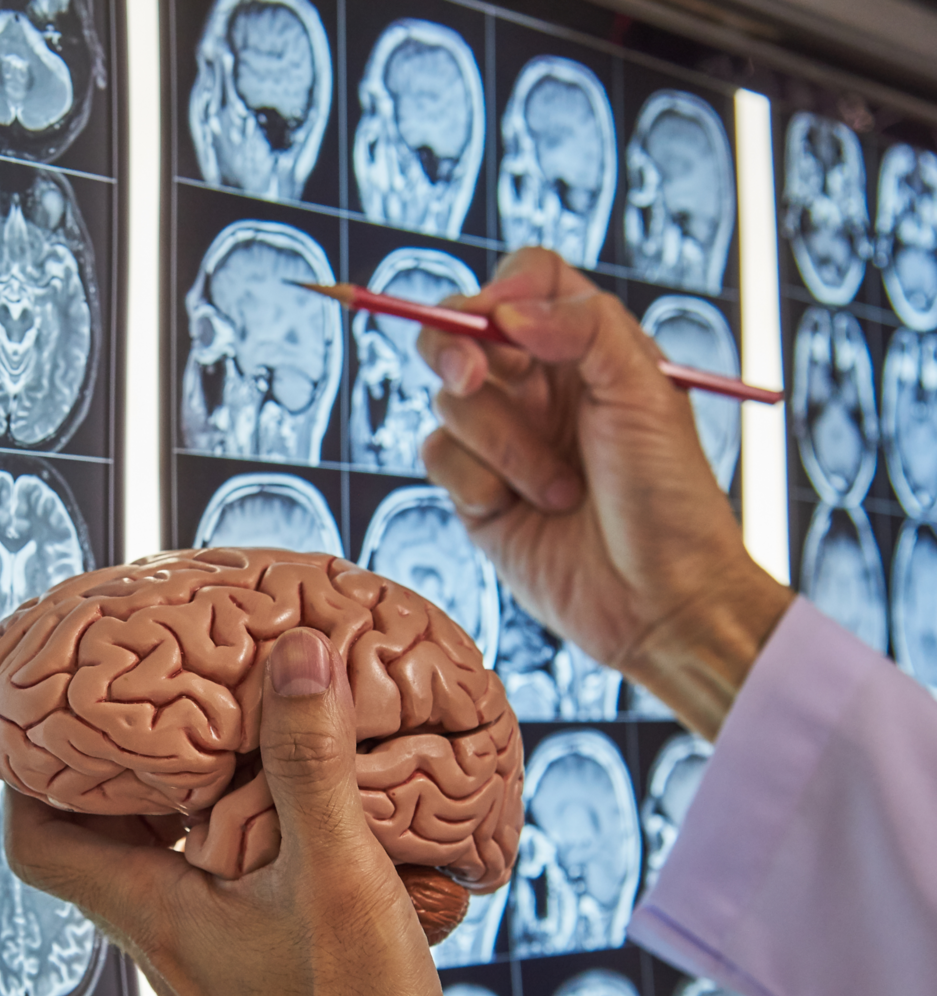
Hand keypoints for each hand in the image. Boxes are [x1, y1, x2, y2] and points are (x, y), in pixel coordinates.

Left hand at [6, 628, 503, 995]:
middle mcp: (163, 933)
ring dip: (186, 793)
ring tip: (228, 727)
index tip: (52, 706)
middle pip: (99, 837)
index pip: (36, 838)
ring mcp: (208, 953)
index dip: (26, 770)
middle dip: (115, 764)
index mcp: (150, 912)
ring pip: (165, 856)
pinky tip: (303, 803)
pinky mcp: (257, 966)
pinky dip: (241, 830)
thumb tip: (294, 653)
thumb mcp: (334, 880)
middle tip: (149, 694)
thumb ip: (310, 766)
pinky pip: (222, 878)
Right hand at [415, 247, 793, 737]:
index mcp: (589, 349)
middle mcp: (541, 387)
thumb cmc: (670, 499)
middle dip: (456, 349)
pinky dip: (477, 481)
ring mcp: (504, 438)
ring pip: (449, 401)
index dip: (504, 288)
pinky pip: (438, 456)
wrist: (659, 602)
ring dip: (502, 445)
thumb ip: (584, 328)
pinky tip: (521, 510)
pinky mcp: (475, 491)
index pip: (528, 280)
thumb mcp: (647, 394)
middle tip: (474, 376)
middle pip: (463, 330)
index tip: (502, 317)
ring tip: (558, 488)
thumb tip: (506, 309)